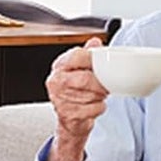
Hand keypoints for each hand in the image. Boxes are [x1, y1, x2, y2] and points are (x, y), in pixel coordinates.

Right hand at [44, 37, 107, 160]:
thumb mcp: (80, 69)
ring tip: (97, 95)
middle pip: (84, 79)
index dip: (92, 60)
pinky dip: (99, 108)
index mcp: (59, 66)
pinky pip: (92, 109)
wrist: (70, 118)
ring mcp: (59, 98)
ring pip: (90, 95)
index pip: (77, 56)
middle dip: (100, 84)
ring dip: (100, 96)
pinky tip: (94, 106)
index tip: (102, 64)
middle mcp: (55, 81)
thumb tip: (95, 42)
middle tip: (105, 85)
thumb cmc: (76, 90)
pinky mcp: (67, 114)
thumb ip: (88, 54)